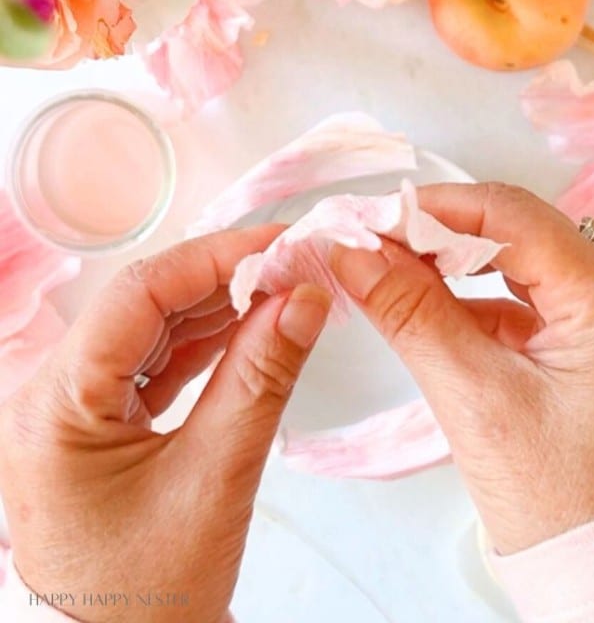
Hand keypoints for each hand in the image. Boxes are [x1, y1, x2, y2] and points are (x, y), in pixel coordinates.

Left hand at [0, 227, 330, 621]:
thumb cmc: (153, 595)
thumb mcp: (214, 480)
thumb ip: (261, 379)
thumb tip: (305, 299)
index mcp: (55, 403)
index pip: (139, 295)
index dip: (215, 257)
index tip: (280, 242)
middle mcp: (52, 394)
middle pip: (145, 305)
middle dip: (223, 279)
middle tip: (294, 263)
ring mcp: (72, 408)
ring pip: (153, 329)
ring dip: (219, 308)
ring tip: (285, 291)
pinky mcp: (97, 424)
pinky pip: (154, 364)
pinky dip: (206, 345)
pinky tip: (252, 328)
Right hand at [331, 183, 593, 554]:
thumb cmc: (558, 499)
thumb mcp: (475, 400)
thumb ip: (411, 315)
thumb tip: (352, 254)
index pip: (509, 215)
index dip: (431, 209)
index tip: (367, 219)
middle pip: (511, 228)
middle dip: (434, 231)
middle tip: (366, 241)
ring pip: (510, 257)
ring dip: (446, 260)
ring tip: (383, 267)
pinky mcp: (579, 338)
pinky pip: (516, 294)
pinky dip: (465, 295)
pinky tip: (419, 302)